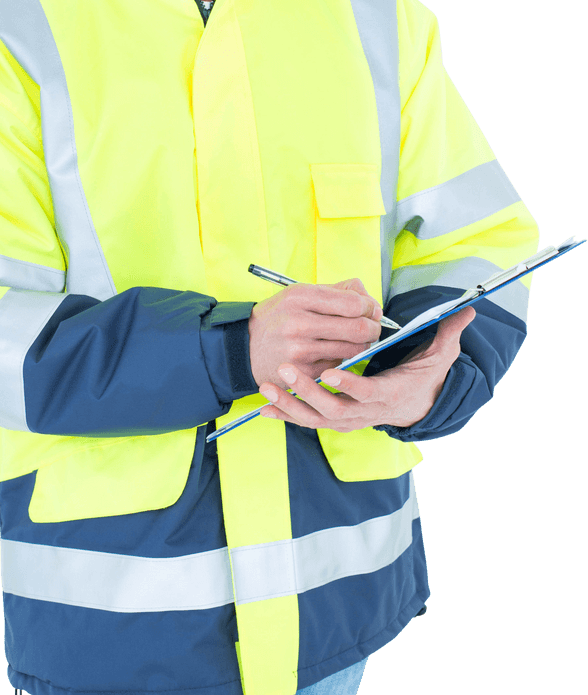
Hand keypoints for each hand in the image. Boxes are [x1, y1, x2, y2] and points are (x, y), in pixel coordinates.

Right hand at [248, 278, 382, 388]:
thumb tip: (369, 300)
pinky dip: (342, 359)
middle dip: (373, 328)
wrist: (244, 347)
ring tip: (353, 339)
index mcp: (300, 297)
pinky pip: (339, 365)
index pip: (353, 303)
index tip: (370, 309)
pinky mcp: (303, 372)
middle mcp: (299, 323)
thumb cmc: (278, 318)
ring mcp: (301, 350)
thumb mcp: (299, 294)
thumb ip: (336, 291)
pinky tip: (332, 352)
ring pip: (353, 349)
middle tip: (372, 327)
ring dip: (361, 345)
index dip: (369, 307)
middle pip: (359, 328)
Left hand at [257, 306, 475, 431]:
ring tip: (266, 387)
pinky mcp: (335, 422)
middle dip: (307, 391)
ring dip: (289, 404)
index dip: (350, 385)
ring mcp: (348, 421)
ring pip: (315, 419)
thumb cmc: (422, 379)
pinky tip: (264, 406)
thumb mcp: (439, 358)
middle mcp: (365, 414)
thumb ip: (448, 334)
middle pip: (334, 409)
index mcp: (388, 395)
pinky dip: (286, 414)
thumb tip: (467, 311)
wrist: (415, 409)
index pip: (368, 393)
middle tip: (285, 369)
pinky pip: (307, 421)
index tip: (331, 370)